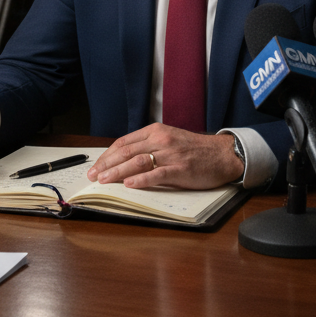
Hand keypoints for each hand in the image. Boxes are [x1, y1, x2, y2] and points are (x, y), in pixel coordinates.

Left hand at [87, 124, 242, 189]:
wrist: (222, 154)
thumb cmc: (194, 149)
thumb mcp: (169, 139)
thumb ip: (149, 146)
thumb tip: (123, 160)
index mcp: (155, 131)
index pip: (124, 142)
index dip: (107, 155)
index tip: (96, 166)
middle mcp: (161, 139)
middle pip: (127, 152)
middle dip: (107, 164)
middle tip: (94, 176)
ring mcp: (170, 154)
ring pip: (137, 162)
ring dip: (117, 172)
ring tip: (104, 180)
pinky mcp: (180, 168)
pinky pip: (156, 174)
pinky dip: (141, 179)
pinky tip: (129, 184)